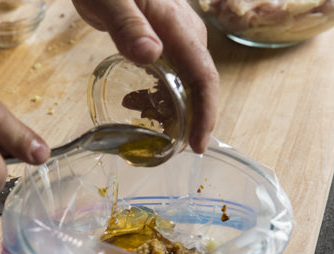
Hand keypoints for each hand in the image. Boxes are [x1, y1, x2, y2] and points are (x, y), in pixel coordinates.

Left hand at [72, 0, 218, 152]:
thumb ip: (128, 25)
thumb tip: (151, 54)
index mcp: (179, 28)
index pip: (204, 78)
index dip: (205, 114)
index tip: (198, 145)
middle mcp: (186, 35)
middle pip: (199, 86)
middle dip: (189, 120)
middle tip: (168, 148)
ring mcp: (177, 38)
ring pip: (185, 83)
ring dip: (170, 109)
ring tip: (144, 124)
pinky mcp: (164, 41)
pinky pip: (171, 75)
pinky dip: (158, 95)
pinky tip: (135, 103)